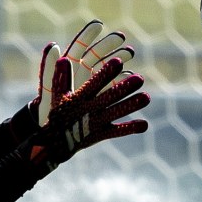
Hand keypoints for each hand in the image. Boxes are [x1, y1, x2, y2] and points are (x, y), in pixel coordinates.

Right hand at [26, 56, 148, 173]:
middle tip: (140, 79)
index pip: (94, 83)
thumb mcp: (57, 95)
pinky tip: (144, 124)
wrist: (55, 143)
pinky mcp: (101, 134)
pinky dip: (130, 128)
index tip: (118, 62)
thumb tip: (63, 58)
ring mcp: (96, 123)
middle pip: (109, 97)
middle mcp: (89, 110)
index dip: (106, 74)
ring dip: (131, 105)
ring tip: (146, 97)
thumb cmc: (58, 114)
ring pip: (116, 112)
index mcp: (79, 98)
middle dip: (124, 88)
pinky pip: (117, 131)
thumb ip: (62, 78)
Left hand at [31, 20, 135, 126]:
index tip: (99, 26)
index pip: (79, 48)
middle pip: (98, 57)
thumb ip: (50, 69)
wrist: (54, 132)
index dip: (88, 36)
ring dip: (120, 64)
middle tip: (123, 42)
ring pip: (108, 71)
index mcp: (69, 68)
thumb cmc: (48, 109)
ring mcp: (94, 87)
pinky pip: (113, 91)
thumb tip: (53, 45)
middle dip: (110, 48)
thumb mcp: (50, 90)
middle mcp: (83, 74)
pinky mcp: (101, 99)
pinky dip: (122, 86)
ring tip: (130, 58)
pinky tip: (131, 83)